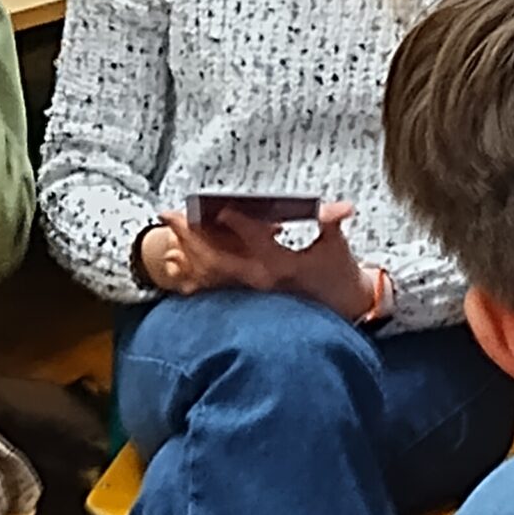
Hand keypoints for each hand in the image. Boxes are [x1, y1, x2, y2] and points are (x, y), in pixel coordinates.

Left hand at [146, 202, 375, 320]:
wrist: (342, 307)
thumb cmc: (338, 272)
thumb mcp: (336, 245)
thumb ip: (332, 222)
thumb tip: (344, 209)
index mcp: (282, 266)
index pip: (255, 240)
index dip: (237, 222)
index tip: (219, 207)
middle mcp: (261, 282)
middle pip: (218, 258)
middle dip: (191, 234)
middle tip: (170, 214)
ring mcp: (251, 295)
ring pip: (209, 275)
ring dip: (186, 251)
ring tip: (169, 230)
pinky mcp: (245, 301)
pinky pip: (211, 291)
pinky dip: (190, 276)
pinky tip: (176, 261)